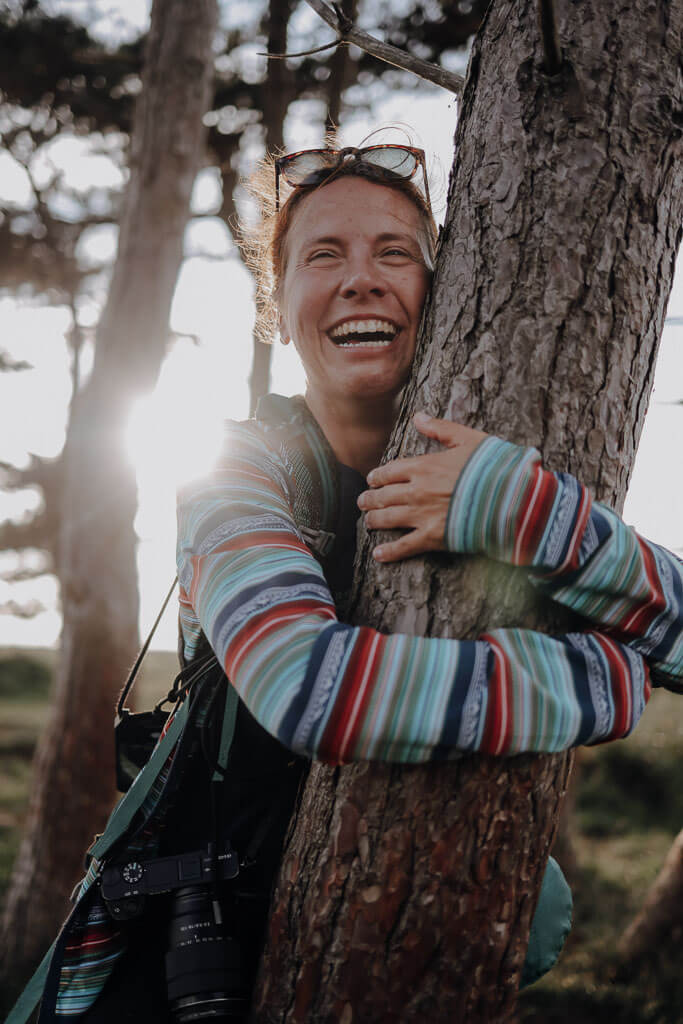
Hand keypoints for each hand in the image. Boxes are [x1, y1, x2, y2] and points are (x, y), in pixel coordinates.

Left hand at [358, 411, 488, 561]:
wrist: (512, 498)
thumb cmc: (495, 466)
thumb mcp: (469, 439)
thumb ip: (441, 429)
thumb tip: (419, 417)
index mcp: (424, 467)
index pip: (390, 471)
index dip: (377, 476)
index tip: (371, 479)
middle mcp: (417, 491)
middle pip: (383, 496)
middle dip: (369, 499)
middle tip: (362, 502)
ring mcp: (423, 515)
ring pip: (388, 519)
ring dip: (373, 520)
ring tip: (367, 522)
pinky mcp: (433, 537)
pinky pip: (405, 546)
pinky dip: (389, 551)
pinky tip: (378, 554)